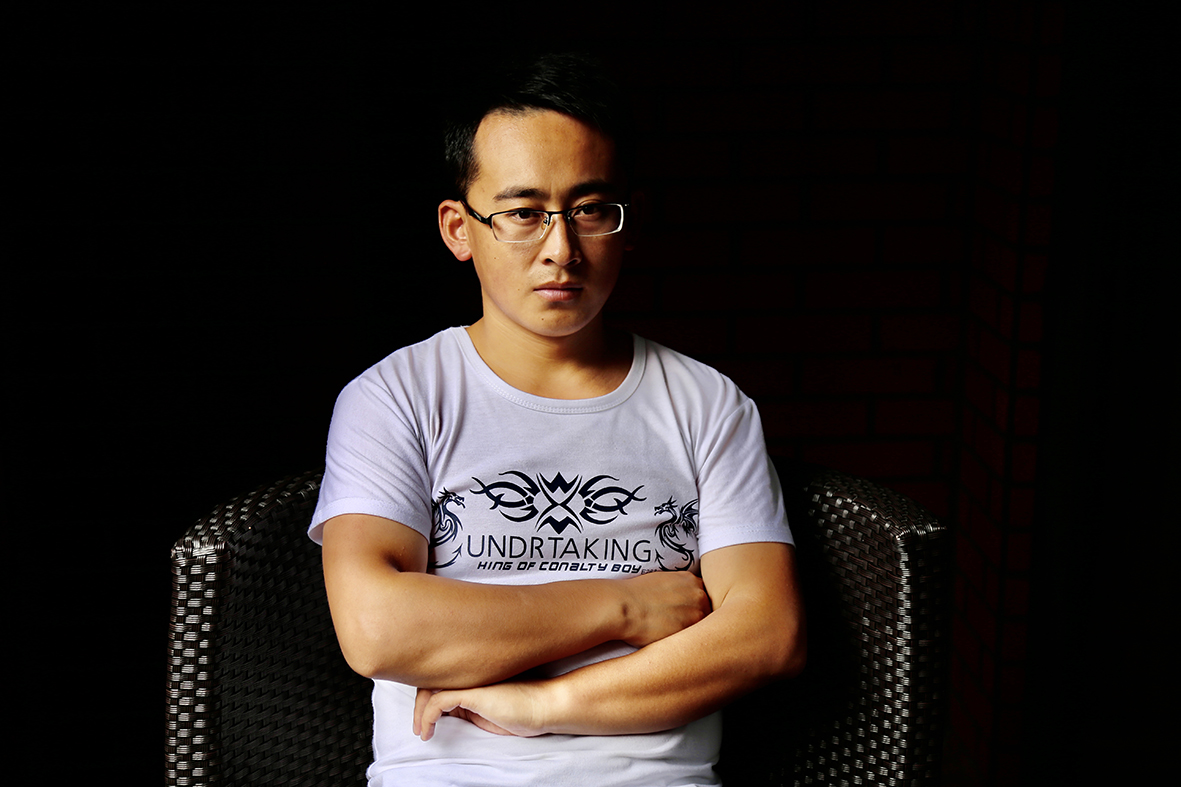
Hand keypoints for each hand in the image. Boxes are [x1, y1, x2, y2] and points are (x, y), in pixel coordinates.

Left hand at [414, 684, 547, 740]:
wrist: (544, 706)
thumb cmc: (523, 710)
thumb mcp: (488, 710)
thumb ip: (468, 707)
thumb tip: (445, 713)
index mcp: (472, 676)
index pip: (440, 679)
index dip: (426, 696)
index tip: (422, 719)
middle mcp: (468, 674)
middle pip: (429, 681)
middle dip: (418, 704)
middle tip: (418, 727)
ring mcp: (470, 680)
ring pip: (429, 689)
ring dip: (418, 712)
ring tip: (421, 731)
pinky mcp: (472, 692)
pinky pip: (438, 702)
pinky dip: (426, 717)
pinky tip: (427, 730)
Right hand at [618, 570, 710, 647]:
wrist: (623, 607)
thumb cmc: (635, 595)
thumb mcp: (661, 581)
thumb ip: (678, 589)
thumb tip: (680, 601)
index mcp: (691, 580)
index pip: (704, 596)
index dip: (696, 608)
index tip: (687, 615)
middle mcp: (699, 594)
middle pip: (709, 611)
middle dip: (700, 621)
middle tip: (685, 630)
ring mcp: (697, 612)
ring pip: (707, 627)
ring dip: (698, 634)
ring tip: (682, 640)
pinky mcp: (692, 631)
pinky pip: (698, 640)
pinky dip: (691, 644)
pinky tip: (679, 645)